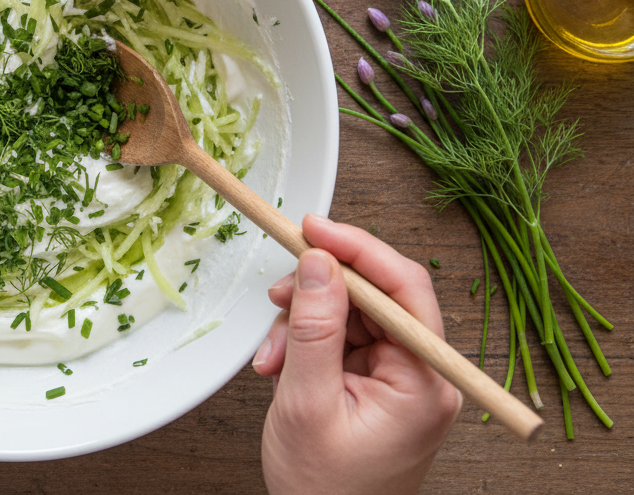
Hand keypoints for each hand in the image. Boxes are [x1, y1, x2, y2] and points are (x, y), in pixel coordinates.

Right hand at [253, 215, 462, 494]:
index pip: (404, 288)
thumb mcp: (308, 402)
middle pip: (375, 297)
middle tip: (279, 293)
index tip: (312, 229)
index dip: (357, 249)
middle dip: (319, 292)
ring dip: (304, 325)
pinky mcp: (378, 387)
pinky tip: (281, 366)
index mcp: (424, 381)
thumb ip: (314, 328)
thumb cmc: (324, 492)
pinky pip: (342, 341)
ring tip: (273, 357)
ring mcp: (400, 382)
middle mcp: (423, 376)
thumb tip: (318, 263)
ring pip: (352, 316)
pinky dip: (305, 346)